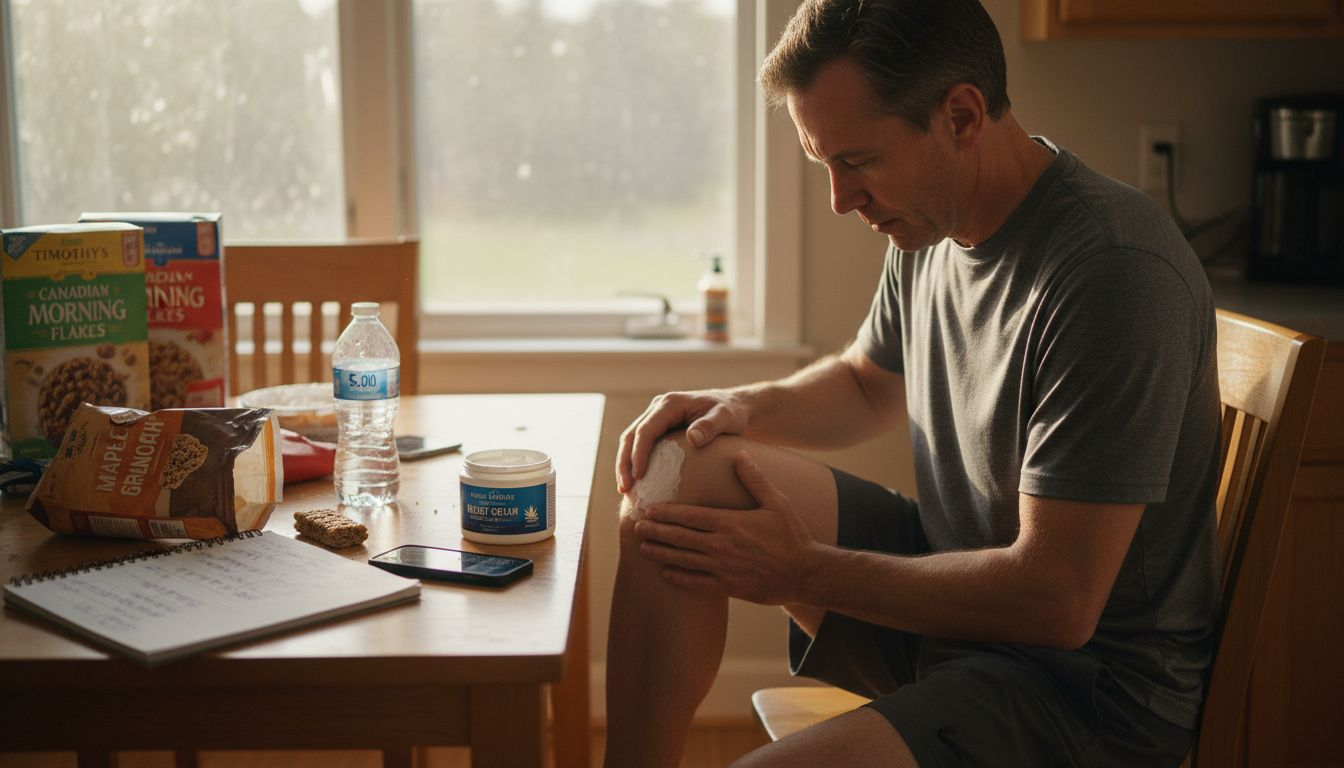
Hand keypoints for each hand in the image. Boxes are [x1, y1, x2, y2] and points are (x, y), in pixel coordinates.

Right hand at [615, 388, 748, 492]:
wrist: (733, 407)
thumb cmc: (731, 412)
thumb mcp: (726, 417)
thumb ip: (710, 426)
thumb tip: (692, 438)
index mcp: (670, 404)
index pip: (646, 429)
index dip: (639, 453)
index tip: (638, 476)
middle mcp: (658, 408)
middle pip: (631, 435)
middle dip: (624, 462)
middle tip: (624, 489)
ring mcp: (656, 417)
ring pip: (631, 440)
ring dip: (625, 464)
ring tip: (625, 490)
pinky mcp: (659, 428)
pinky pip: (640, 445)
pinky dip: (634, 462)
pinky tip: (636, 483)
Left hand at [633, 452, 820, 604]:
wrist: (806, 572)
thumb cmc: (792, 535)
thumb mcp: (776, 502)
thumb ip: (755, 479)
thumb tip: (739, 454)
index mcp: (730, 523)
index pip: (689, 516)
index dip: (666, 513)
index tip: (648, 509)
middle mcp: (721, 546)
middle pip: (680, 537)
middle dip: (656, 531)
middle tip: (636, 526)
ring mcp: (723, 568)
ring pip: (683, 560)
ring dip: (661, 553)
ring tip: (643, 547)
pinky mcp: (728, 587)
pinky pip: (697, 583)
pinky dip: (679, 578)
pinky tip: (665, 574)